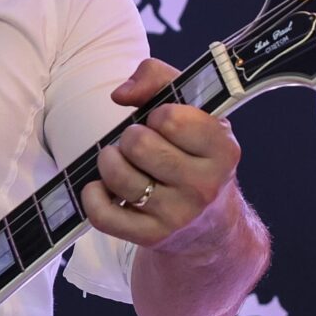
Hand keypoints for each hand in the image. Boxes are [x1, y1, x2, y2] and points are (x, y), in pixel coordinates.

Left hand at [81, 59, 245, 253]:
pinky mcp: (152, 237)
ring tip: (121, 162)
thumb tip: (121, 94)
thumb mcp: (194, 111)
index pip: (170, 118)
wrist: (210, 225)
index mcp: (222, 150)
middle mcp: (205, 186)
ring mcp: (178, 216)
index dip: (158, 114)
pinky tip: (102, 188)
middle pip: (138, 145)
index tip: (164, 122)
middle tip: (139, 144)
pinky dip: (92, 196)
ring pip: (118, 177)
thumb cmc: (195, 155)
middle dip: (130, 138)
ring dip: (109, 162)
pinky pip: (103, 214)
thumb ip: (160, 79)